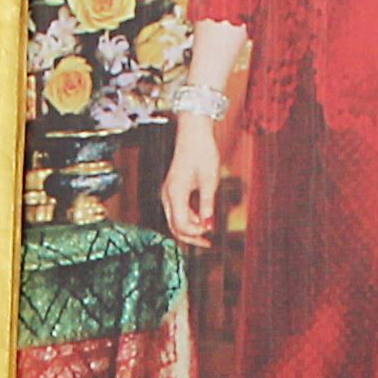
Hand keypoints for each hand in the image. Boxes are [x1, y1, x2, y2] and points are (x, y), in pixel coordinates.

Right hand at [156, 110, 227, 245]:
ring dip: (190, 228)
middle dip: (191, 237)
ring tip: (207, 229)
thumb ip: (207, 205)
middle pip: (174, 226)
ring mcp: (167, 192)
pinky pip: (176, 211)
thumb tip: (208, 226)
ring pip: (174, 220)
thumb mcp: (209, 181)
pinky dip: (188, 218)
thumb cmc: (203, 153)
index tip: (210, 232)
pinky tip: (202, 217)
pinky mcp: (172, 190)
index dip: (196, 233)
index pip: (181, 224)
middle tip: (208, 243)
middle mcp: (167, 195)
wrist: (193, 134)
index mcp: (175, 193)